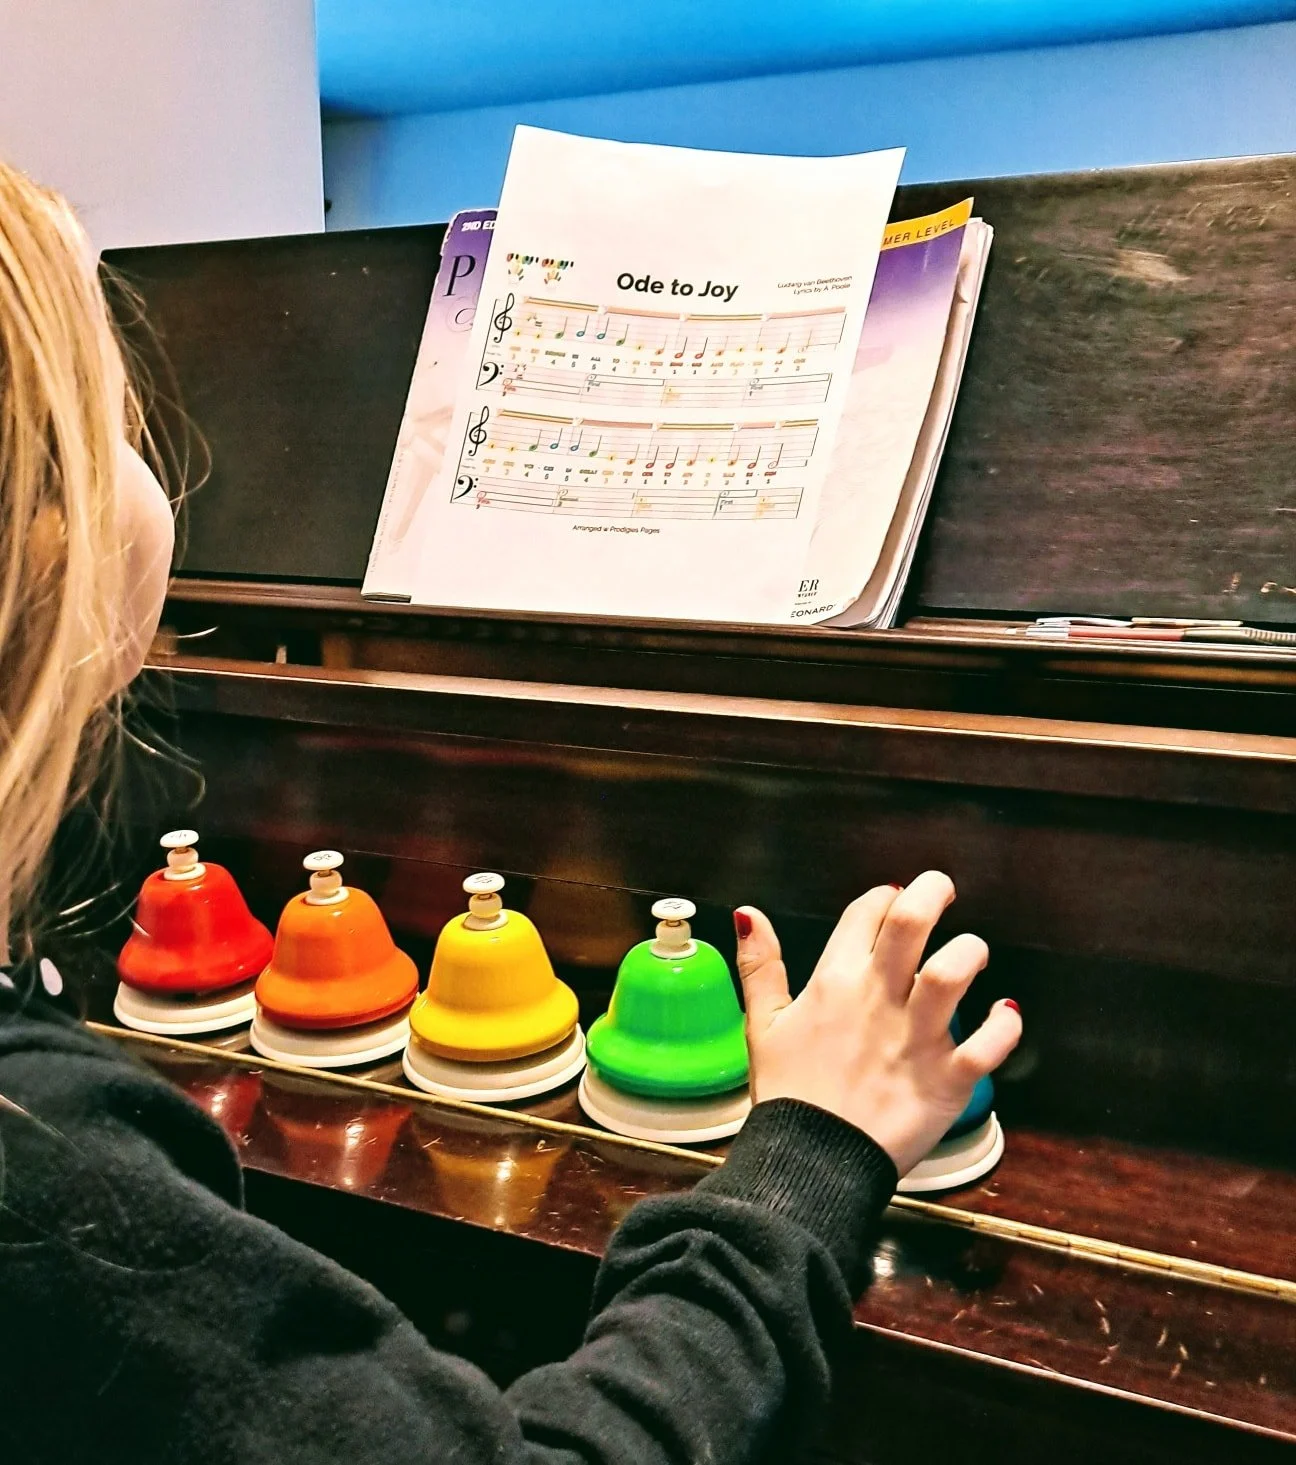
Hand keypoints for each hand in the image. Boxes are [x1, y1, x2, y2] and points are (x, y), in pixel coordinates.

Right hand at [734, 872, 1020, 1177]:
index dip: (883, 896)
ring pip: (952, 973)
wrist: (808, 1164)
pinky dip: (1006, 1026)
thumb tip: (747, 915)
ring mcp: (915, 1039)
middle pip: (911, 922)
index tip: (892, 899)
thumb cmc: (788, 1096)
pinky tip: (1006, 1013)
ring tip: (973, 952)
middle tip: (942, 889)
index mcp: (834, 983)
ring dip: (969, 951)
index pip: (865, 913)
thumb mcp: (761, 1025)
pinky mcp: (945, 1080)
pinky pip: (989, 1045)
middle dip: (932, 892)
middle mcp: (878, 1001)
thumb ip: (759, 966)